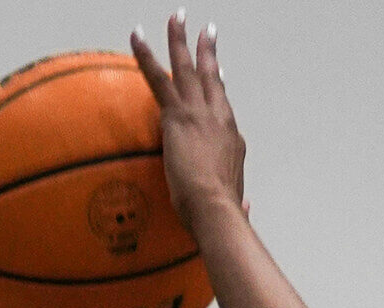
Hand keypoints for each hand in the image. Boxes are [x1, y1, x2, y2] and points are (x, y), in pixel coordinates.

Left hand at [129, 12, 244, 231]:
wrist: (215, 207)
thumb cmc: (221, 212)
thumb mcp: (235, 203)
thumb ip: (240, 203)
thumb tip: (246, 210)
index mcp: (232, 138)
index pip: (223, 104)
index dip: (219, 85)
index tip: (217, 69)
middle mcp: (219, 118)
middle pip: (211, 76)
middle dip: (207, 50)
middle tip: (206, 29)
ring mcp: (198, 112)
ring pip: (186, 67)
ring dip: (179, 40)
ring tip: (176, 17)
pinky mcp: (177, 115)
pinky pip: (157, 77)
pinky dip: (145, 55)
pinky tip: (136, 36)